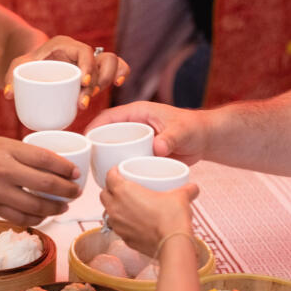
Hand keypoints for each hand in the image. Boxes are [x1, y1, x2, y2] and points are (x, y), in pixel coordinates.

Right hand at [0, 136, 82, 225]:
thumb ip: (18, 152)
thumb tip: (47, 162)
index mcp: (5, 150)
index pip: (44, 159)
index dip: (65, 167)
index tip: (75, 172)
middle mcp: (4, 171)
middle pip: (46, 184)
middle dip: (66, 190)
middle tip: (76, 191)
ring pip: (36, 206)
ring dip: (55, 208)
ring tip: (63, 206)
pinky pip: (21, 218)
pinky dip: (36, 219)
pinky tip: (42, 216)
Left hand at [3, 36, 129, 109]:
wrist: (34, 63)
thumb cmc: (27, 64)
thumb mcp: (17, 67)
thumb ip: (10, 78)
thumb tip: (8, 94)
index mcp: (64, 45)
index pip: (83, 52)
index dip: (87, 66)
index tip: (83, 83)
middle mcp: (81, 50)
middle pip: (102, 59)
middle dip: (98, 81)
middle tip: (84, 100)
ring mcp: (90, 60)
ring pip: (112, 62)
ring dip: (109, 79)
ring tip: (93, 97)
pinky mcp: (95, 69)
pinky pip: (116, 67)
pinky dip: (121, 73)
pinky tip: (118, 84)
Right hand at [84, 101, 209, 164]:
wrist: (205, 140)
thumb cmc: (194, 128)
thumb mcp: (182, 131)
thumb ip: (170, 138)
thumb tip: (157, 149)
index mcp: (137, 113)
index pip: (109, 117)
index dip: (94, 127)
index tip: (85, 139)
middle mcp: (134, 125)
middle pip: (107, 133)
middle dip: (94, 145)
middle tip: (86, 159)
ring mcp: (137, 140)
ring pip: (114, 147)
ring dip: (104, 157)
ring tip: (95, 171)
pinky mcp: (142, 152)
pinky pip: (125, 158)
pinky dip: (117, 166)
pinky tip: (113, 178)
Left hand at [100, 167, 198, 256]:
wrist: (172, 244)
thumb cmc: (171, 218)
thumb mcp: (180, 196)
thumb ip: (186, 189)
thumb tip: (192, 187)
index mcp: (123, 191)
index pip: (109, 176)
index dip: (114, 172)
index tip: (120, 172)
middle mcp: (115, 207)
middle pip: (104, 193)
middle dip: (110, 189)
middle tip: (123, 188)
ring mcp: (117, 224)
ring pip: (107, 211)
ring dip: (113, 207)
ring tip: (126, 206)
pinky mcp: (123, 238)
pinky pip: (117, 227)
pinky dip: (122, 223)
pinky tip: (133, 223)